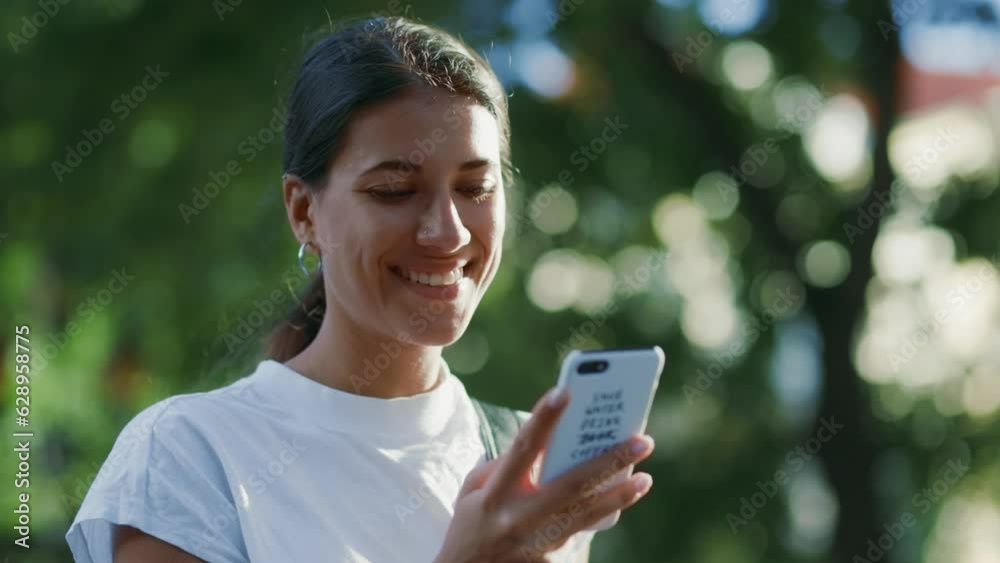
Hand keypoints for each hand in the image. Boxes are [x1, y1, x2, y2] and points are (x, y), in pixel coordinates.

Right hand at [434, 387, 654, 562]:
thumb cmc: (471, 525)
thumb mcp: (473, 491)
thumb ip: (504, 465)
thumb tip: (546, 444)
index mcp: (495, 494)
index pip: (523, 448)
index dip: (544, 418)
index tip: (565, 391)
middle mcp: (518, 518)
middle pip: (572, 485)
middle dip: (610, 461)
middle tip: (642, 441)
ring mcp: (536, 543)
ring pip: (586, 515)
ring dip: (620, 495)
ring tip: (645, 477)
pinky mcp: (549, 561)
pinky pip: (579, 531)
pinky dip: (602, 511)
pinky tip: (622, 496)